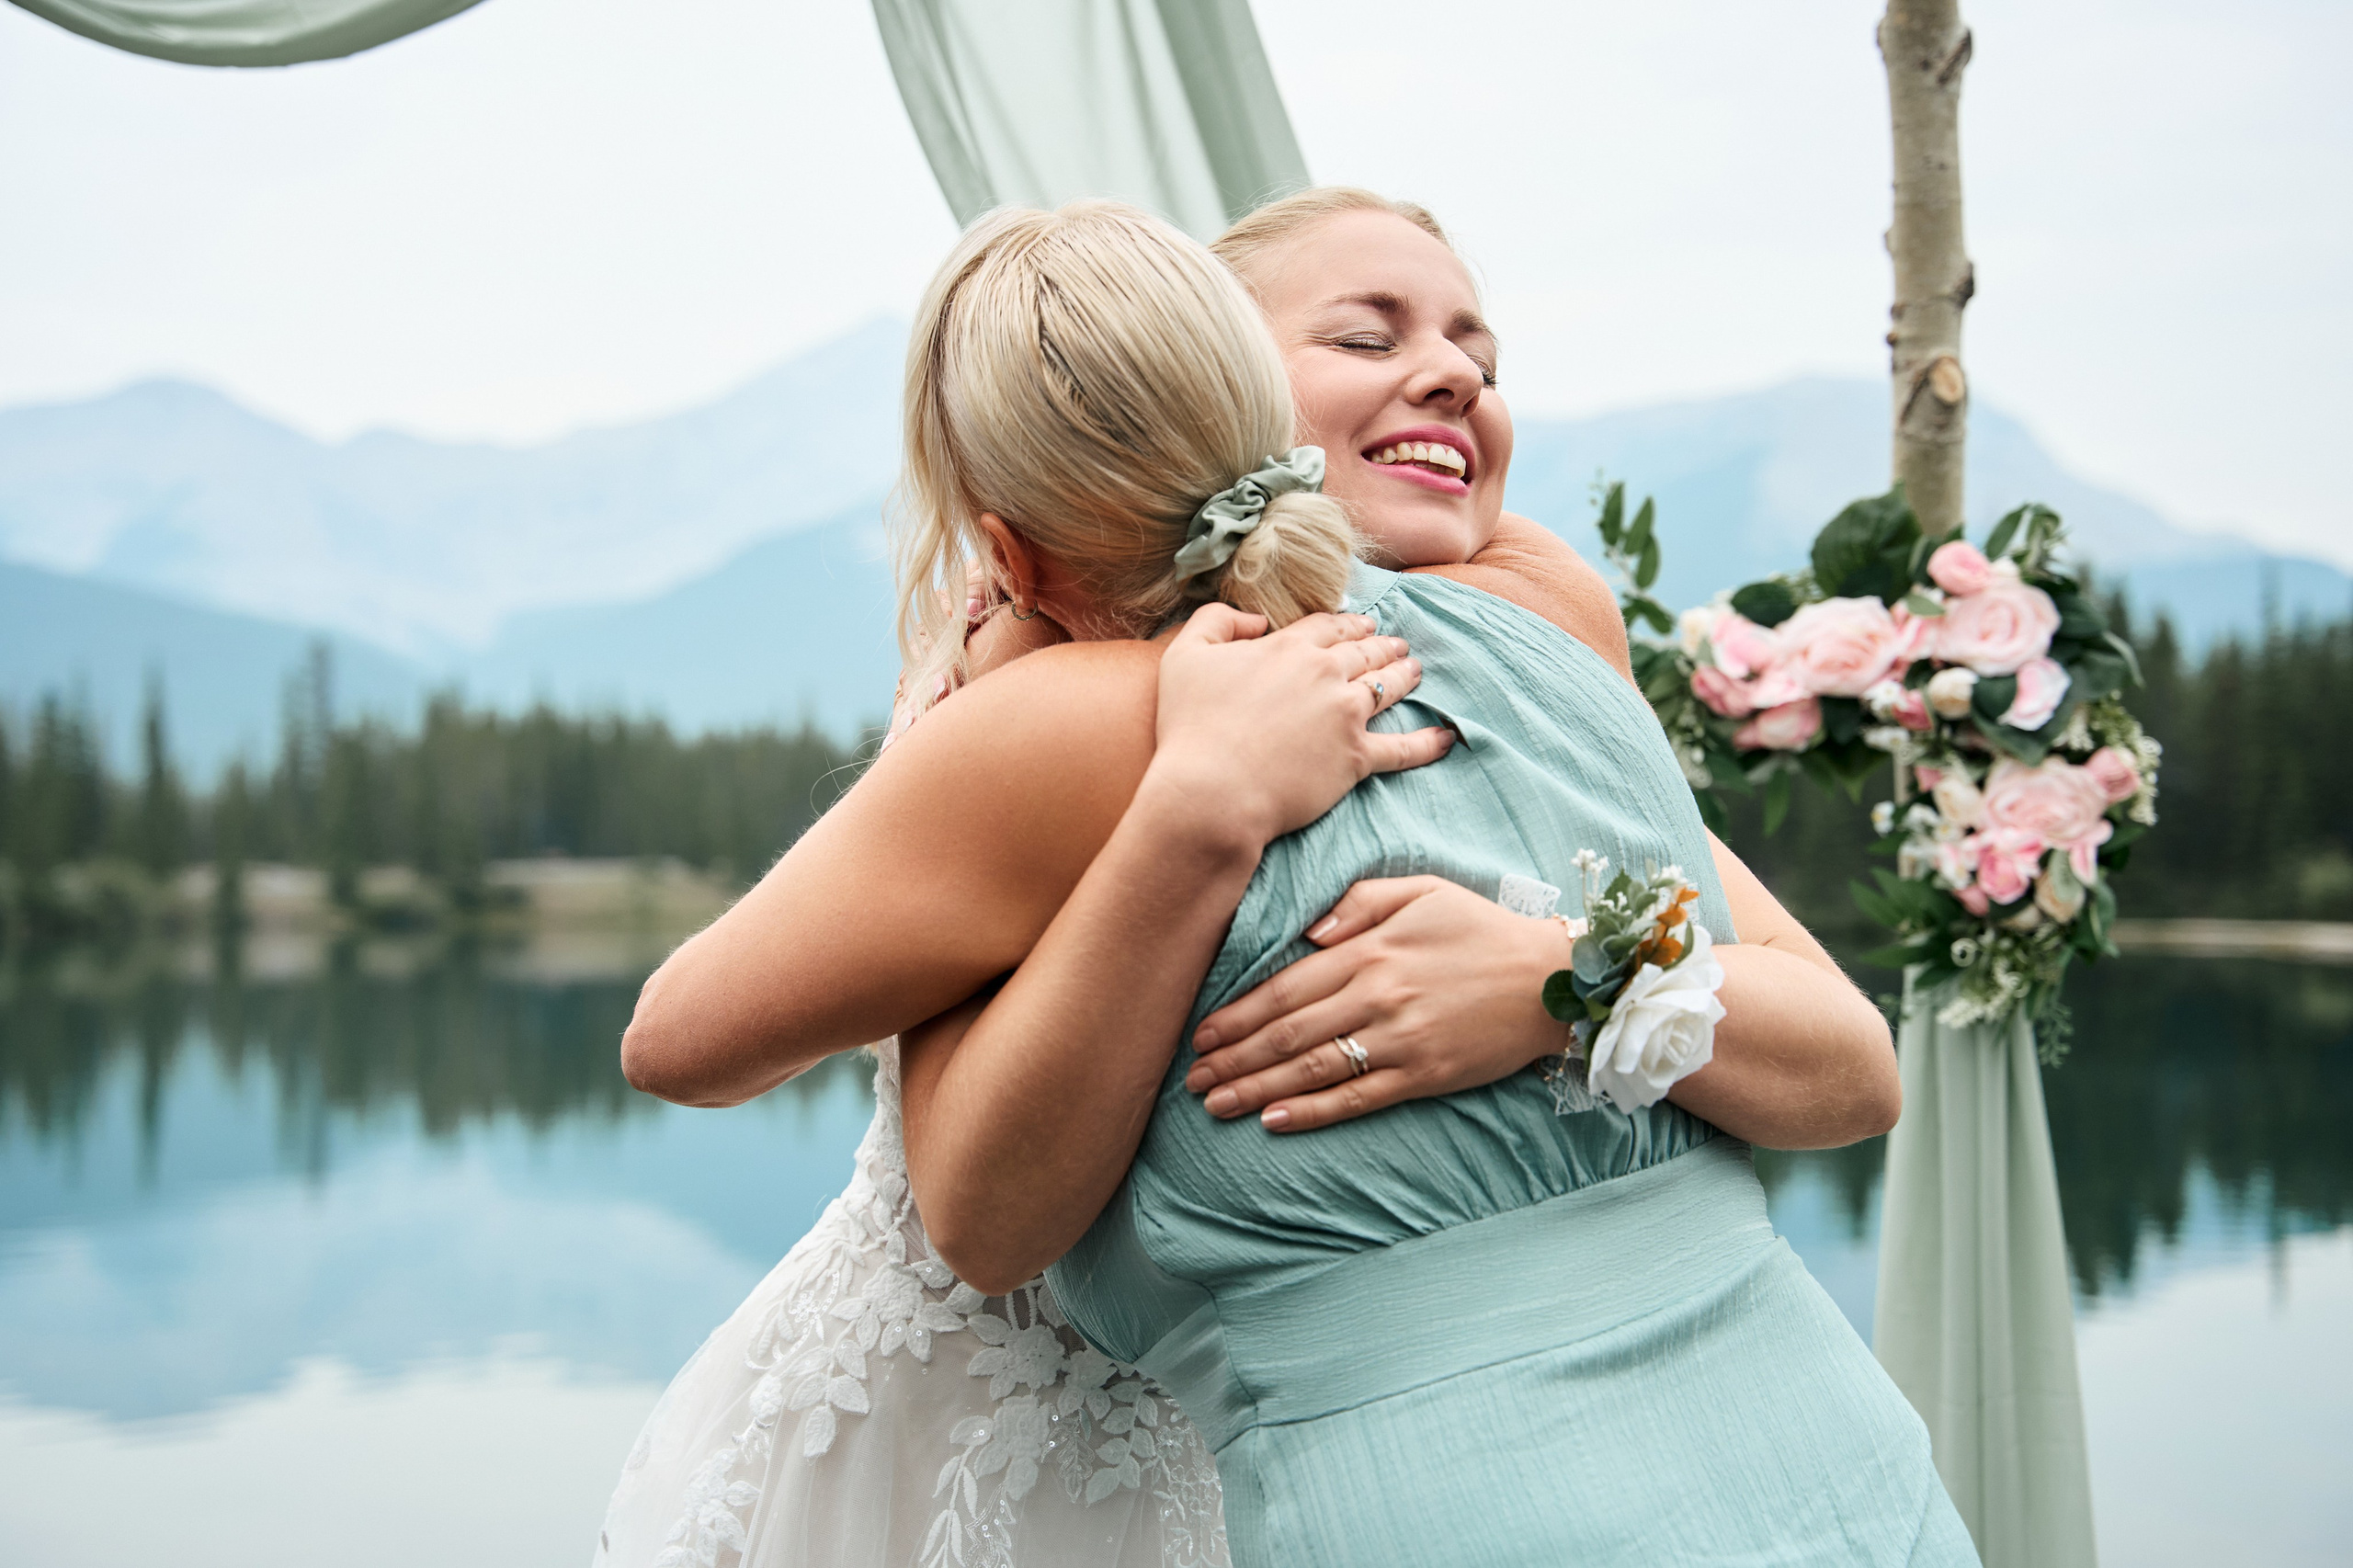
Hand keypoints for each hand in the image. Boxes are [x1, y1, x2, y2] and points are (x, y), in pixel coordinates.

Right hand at [1146, 606, 1452, 850]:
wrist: (1212, 791)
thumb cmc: (1191, 727)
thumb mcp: (1185, 656)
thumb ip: (1216, 621)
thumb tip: (1258, 620)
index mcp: (1288, 647)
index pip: (1328, 626)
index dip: (1346, 623)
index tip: (1359, 623)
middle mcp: (1325, 673)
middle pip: (1364, 651)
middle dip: (1382, 644)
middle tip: (1396, 643)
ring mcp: (1346, 715)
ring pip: (1388, 686)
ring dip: (1405, 674)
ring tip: (1416, 669)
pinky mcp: (1356, 758)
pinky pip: (1404, 749)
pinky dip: (1428, 743)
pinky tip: (1446, 737)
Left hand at [1183, 876, 1572, 1131]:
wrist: (1550, 978)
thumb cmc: (1480, 929)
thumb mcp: (1421, 891)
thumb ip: (1358, 902)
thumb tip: (1305, 932)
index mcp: (1370, 950)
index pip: (1286, 987)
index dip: (1236, 1014)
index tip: (1200, 1033)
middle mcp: (1377, 995)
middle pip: (1287, 1032)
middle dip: (1233, 1057)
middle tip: (1191, 1077)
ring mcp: (1399, 1039)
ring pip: (1312, 1068)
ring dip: (1257, 1087)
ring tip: (1215, 1103)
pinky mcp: (1424, 1075)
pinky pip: (1357, 1098)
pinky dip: (1311, 1110)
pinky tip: (1273, 1120)